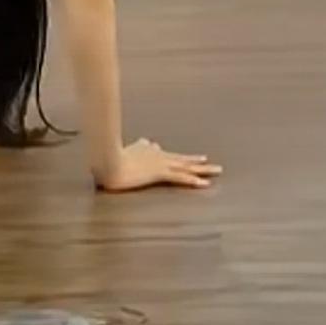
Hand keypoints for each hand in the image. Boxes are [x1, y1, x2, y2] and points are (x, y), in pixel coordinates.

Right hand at [96, 139, 221, 192]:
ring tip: (218, 171)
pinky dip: (192, 180)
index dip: (186, 160)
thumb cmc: (111, 160)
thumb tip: (149, 141)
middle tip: (215, 166)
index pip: (172, 157)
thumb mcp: (125, 152)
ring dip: (203, 170)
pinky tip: (204, 183)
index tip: (198, 159)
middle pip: (183, 160)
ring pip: (186, 167)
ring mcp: (160, 163)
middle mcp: (159, 156)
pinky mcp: (159, 172)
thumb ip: (138, 146)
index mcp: (150, 152)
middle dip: (199, 163)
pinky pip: (180, 177)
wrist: (107, 161)